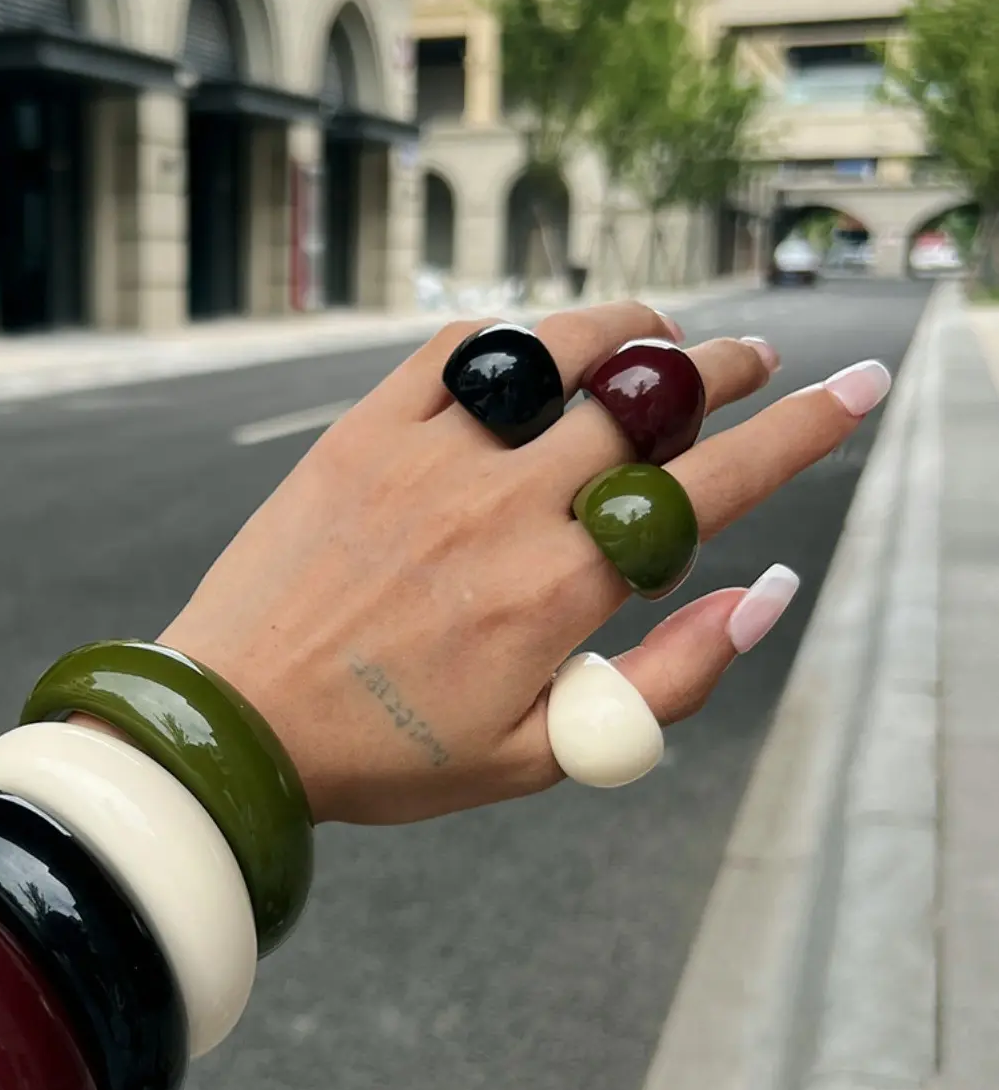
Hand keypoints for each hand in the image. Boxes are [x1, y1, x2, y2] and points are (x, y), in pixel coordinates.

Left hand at [159, 301, 888, 824]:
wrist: (233, 725)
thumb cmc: (386, 755)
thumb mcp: (542, 754)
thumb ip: (669, 679)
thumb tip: (767, 593)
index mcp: (561, 589)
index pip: (715, 486)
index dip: (804, 433)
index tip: (855, 392)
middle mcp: (506, 506)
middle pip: (651, 402)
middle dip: (724, 373)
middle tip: (750, 366)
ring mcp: (429, 457)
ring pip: (565, 351)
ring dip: (633, 333)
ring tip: (661, 341)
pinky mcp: (360, 432)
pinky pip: (460, 349)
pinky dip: (516, 339)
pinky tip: (535, 356)